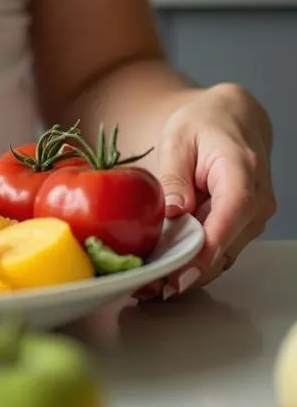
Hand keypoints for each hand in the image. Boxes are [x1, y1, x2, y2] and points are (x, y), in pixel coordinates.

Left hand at [154, 83, 275, 298]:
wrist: (231, 118)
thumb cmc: (204, 123)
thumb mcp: (178, 138)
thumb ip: (174, 175)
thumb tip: (173, 212)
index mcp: (242, 173)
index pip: (229, 219)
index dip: (205, 252)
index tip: (179, 275)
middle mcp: (257, 201)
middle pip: (225, 246)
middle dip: (189, 271)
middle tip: (149, 288)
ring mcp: (253, 216)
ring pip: (223, 253)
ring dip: (190, 271)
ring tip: (150, 286)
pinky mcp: (241, 224)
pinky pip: (219, 248)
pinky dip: (195, 261)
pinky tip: (166, 269)